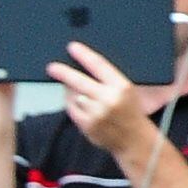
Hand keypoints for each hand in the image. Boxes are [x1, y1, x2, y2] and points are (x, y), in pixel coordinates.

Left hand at [48, 39, 153, 156]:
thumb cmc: (131, 112)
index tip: (72, 47)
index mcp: (122, 87)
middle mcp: (109, 99)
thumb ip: (108, 80)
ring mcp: (97, 113)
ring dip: (71, 91)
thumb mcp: (127, 91)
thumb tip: (83, 66)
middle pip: (79, 81)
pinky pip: (71, 109)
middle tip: (52, 67)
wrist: (135, 140)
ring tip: (80, 92)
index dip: (84, 54)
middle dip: (63, 72)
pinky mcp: (87, 125)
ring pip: (73, 95)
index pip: (99, 65)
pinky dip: (72, 104)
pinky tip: (80, 104)